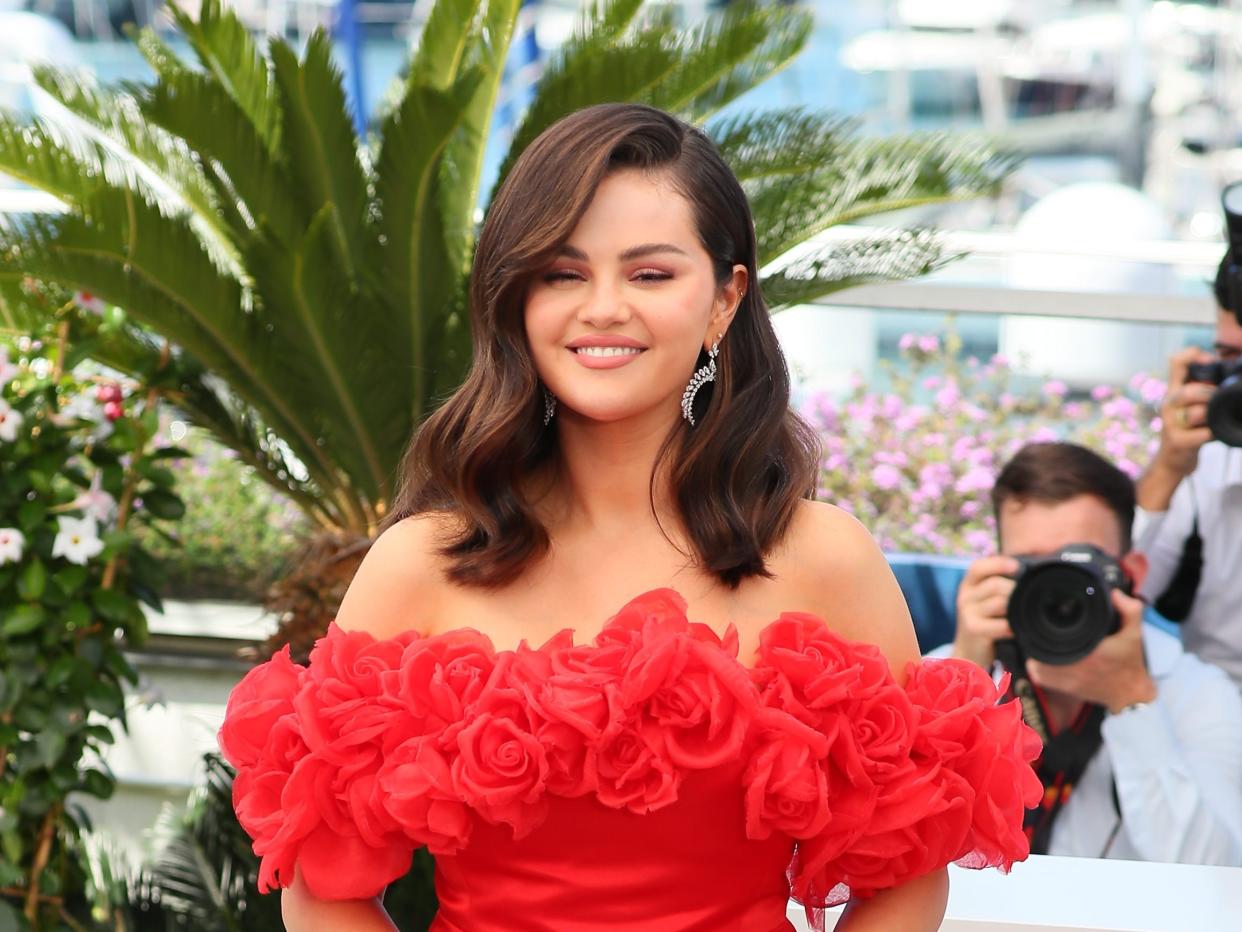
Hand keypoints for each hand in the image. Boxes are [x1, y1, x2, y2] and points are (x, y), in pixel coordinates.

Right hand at [953, 556, 1017, 668]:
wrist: (968, 651)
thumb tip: (1027, 573)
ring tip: (1021, 616)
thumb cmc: (984, 623)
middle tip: (1026, 600)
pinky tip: (1015, 631)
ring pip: (1000, 602)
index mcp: (968, 585)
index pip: (978, 567)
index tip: (1016, 566)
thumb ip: (998, 586)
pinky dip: (1012, 627)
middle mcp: (965, 596)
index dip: (998, 563)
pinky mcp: (973, 629)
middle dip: (1015, 591)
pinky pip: (1001, 624)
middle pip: (995, 585)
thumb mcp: (984, 601)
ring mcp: (967, 613)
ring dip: (1015, 609)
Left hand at [1026, 589, 1156, 713]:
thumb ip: (1130, 610)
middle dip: (1038, 636)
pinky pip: (1039, 676)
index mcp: (1089, 652)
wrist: (1130, 693)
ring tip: (1041, 641)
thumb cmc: (1130, 662)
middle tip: (1042, 628)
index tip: (1047, 617)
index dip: (1045, 625)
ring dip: (1035, 651)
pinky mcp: (1063, 688)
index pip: (1054, 636)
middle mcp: (1074, 666)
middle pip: (1039, 647)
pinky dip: (1036, 667)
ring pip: (1035, 663)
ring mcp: (1066, 679)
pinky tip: (1042, 658)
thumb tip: (1114, 593)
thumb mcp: (1135, 633)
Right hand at [1155, 346, 1216, 477]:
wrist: (1172, 461)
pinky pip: (1202, 434)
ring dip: (1212, 417)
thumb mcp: (1190, 405)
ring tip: (1215, 421)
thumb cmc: (1188, 430)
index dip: (1195, 356)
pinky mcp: (1177, 442)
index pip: (1176, 362)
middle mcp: (1168, 404)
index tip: (1210, 363)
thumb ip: (1202, 389)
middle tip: (1219, 402)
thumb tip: (1227, 374)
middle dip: (1211, 395)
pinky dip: (1212, 435)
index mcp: (1173, 391)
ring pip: (1197, 413)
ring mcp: (1170, 423)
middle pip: (1189, 391)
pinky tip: (1213, 435)